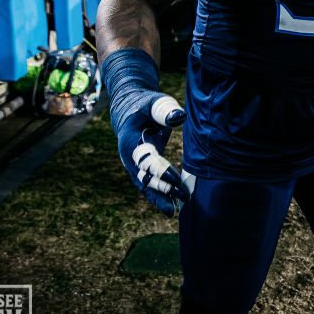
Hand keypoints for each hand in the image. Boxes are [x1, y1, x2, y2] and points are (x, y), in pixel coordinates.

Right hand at [111, 90, 191, 215]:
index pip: (145, 160)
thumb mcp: (153, 103)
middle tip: (184, 196)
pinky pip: (148, 185)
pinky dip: (158, 196)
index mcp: (130, 141)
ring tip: (175, 210)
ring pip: (145, 185)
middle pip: (144, 177)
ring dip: (160, 197)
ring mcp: (133, 165)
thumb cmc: (145, 105)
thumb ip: (163, 110)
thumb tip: (179, 116)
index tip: (176, 179)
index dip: (159, 170)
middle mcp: (129, 157)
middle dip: (163, 188)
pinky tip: (172, 208)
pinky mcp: (140, 169)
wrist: (130, 110)